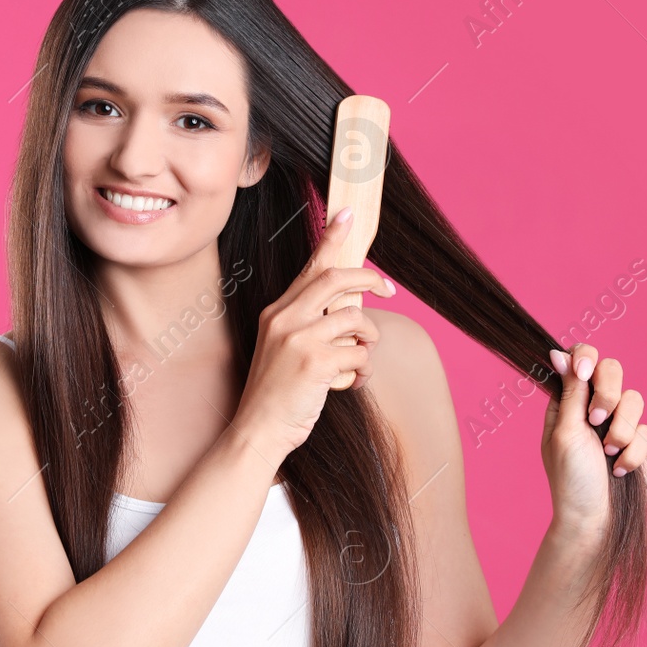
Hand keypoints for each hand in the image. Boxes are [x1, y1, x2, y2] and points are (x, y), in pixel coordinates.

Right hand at [233, 206, 396, 462]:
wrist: (258, 430)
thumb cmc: (278, 394)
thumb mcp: (285, 349)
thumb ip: (310, 325)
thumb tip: (351, 310)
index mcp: (277, 312)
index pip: (310, 267)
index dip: (332, 239)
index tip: (348, 215)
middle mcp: (285, 318)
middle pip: (337, 278)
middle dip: (369, 279)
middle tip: (388, 289)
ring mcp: (298, 338)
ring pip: (356, 320)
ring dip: (368, 340)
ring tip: (359, 361)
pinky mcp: (315, 362)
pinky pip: (359, 353)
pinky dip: (362, 370)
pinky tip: (350, 384)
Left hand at [540, 342, 646, 544]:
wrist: (596, 518)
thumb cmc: (571, 478)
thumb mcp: (565, 431)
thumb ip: (570, 392)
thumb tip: (560, 353)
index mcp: (567, 401)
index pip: (580, 359)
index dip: (586, 357)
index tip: (584, 372)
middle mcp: (593, 407)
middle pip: (612, 370)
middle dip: (608, 393)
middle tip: (596, 419)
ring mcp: (618, 424)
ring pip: (635, 399)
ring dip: (621, 429)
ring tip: (608, 452)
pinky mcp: (641, 443)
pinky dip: (633, 452)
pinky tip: (619, 470)